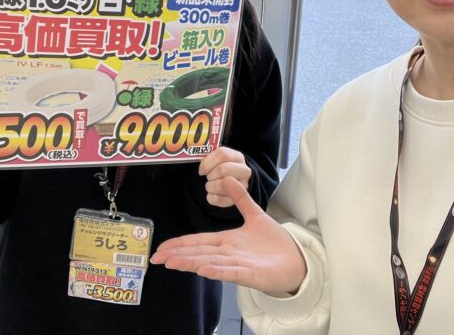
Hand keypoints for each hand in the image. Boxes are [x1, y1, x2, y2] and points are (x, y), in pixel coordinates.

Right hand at [151, 177, 306, 294]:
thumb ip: (240, 198)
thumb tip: (227, 179)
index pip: (199, 242)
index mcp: (227, 242)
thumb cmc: (275, 243)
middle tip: (157, 258)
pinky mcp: (251, 275)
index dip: (180, 244)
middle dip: (178, 255)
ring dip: (191, 263)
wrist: (297, 260)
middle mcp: (229, 255)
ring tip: (172, 263)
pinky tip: (203, 269)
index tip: (162, 248)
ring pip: (210, 263)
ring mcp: (238, 266)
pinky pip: (231, 272)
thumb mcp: (255, 215)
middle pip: (199, 253)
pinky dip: (217, 271)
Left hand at [199, 146, 251, 207]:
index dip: (208, 162)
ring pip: (222, 185)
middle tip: (209, 177)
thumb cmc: (222, 168)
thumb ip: (209, 158)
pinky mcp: (236, 200)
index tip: (202, 169)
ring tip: (210, 185)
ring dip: (210, 186)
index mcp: (238, 157)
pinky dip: (210, 197)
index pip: (222, 154)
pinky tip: (212, 194)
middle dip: (210, 174)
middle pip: (223, 169)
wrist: (234, 183)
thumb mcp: (218, 160)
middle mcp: (244, 171)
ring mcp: (242, 186)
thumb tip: (202, 165)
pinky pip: (218, 199)